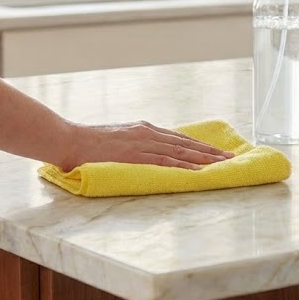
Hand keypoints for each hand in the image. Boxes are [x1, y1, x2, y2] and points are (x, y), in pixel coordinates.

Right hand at [58, 121, 234, 171]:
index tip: (215, 150)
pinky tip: (198, 169)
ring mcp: (142, 142)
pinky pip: (164, 160)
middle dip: (209, 150)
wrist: (68, 140)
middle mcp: (146, 132)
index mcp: (142, 130)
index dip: (198, 145)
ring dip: (203, 157)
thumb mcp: (115, 143)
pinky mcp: (135, 154)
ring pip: (180, 150)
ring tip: (222, 162)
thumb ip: (131, 148)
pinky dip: (184, 165)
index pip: (177, 138)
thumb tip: (142, 157)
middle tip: (230, 156)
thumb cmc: (86, 145)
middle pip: (185, 142)